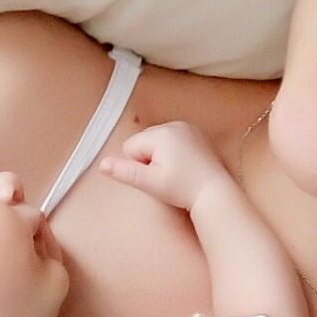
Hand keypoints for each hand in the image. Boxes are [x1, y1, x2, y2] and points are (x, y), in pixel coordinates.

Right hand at [100, 120, 231, 210]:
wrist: (215, 192)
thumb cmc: (182, 189)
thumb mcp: (150, 183)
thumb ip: (125, 172)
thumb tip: (102, 164)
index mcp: (160, 133)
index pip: (130, 147)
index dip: (139, 165)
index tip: (158, 176)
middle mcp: (173, 124)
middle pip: (144, 141)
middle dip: (150, 158)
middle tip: (168, 175)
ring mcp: (187, 127)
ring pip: (158, 141)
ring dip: (162, 156)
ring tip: (178, 171)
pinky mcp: (197, 133)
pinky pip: (173, 139)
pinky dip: (175, 151)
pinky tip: (186, 165)